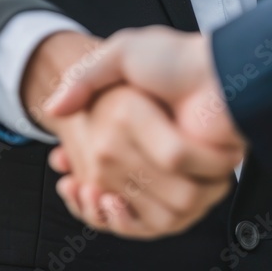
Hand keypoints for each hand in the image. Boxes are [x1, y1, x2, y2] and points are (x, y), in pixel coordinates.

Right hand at [42, 26, 246, 235]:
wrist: (219, 72)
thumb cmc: (175, 58)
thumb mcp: (122, 52)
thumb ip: (85, 75)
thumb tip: (52, 107)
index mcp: (132, 121)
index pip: (95, 159)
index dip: (77, 169)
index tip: (66, 176)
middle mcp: (149, 149)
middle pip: (107, 189)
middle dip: (87, 195)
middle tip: (73, 186)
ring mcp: (166, 168)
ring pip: (127, 208)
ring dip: (104, 210)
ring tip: (90, 195)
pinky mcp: (186, 184)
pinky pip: (154, 218)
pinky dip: (131, 219)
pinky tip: (111, 203)